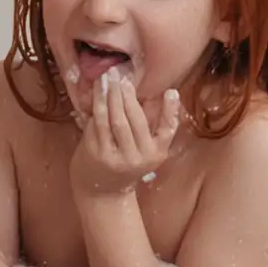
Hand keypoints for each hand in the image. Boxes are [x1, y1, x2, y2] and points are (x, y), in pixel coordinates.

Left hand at [67, 69, 182, 198]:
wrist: (102, 191)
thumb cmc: (124, 163)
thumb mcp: (143, 148)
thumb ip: (149, 125)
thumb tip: (155, 93)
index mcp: (156, 153)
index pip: (167, 129)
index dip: (170, 111)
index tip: (170, 91)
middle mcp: (139, 157)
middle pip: (134, 119)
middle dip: (126, 94)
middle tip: (120, 75)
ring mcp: (117, 157)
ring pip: (114, 120)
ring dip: (109, 96)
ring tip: (106, 79)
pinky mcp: (97, 154)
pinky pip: (97, 126)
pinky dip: (96, 108)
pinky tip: (97, 94)